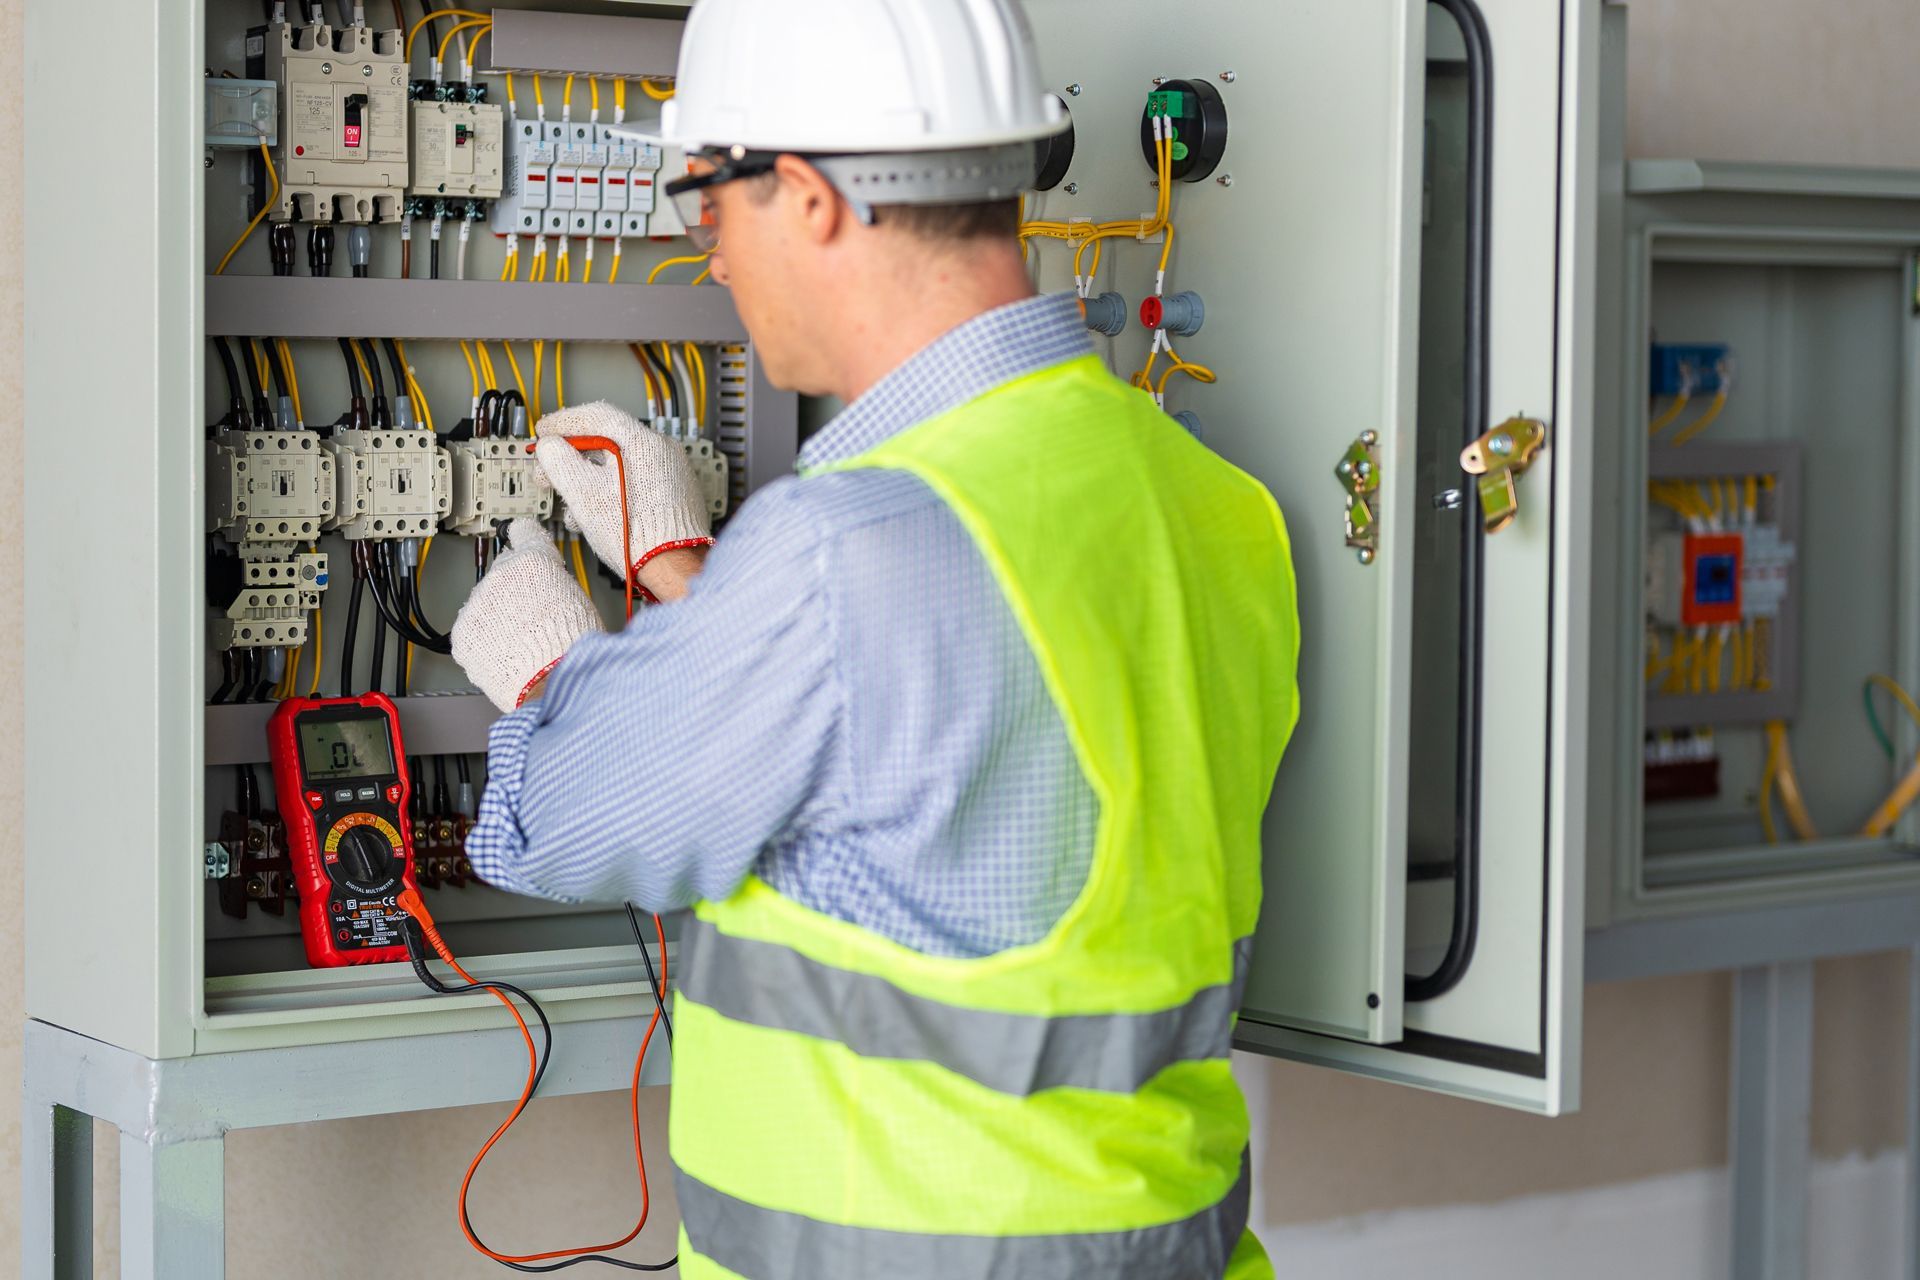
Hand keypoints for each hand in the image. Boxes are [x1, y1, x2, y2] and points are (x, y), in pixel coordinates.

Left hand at [452, 519, 606, 711]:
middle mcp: (501, 575)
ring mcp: (477, 605)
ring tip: (521, 640)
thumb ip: (554, 581)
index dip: (525, 538)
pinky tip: (506, 652)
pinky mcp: (462, 634)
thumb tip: (548, 581)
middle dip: (514, 589)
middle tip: (533, 615)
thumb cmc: (571, 645)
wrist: (550, 680)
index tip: (520, 539)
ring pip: (484, 604)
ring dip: (498, 617)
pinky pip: (471, 632)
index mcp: (533, 561)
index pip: (524, 531)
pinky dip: (484, 641)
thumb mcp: (579, 598)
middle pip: (503, 573)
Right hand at [535, 401, 713, 580]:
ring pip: (618, 465)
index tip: (546, 433)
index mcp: (643, 443)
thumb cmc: (636, 534)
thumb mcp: (582, 492)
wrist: (672, 567)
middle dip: (571, 458)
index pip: (597, 416)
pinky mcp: (673, 494)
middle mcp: (663, 452)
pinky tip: (595, 514)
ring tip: (570, 503)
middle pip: (607, 442)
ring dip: (587, 480)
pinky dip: (610, 491)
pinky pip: (634, 483)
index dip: (564, 422)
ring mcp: (671, 473)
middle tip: (549, 471)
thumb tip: (550, 447)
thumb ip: (559, 460)